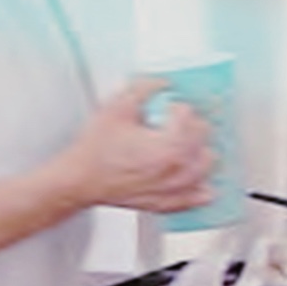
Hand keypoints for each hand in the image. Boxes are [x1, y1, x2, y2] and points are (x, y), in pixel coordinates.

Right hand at [60, 79, 215, 213]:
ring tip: (185, 144)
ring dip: (200, 152)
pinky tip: (196, 175)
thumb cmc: (94, 151)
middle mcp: (177, 170)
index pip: (191, 117)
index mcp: (169, 146)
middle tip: (173, 123)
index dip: (177, 107)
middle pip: (204, 141)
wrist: (79, 180)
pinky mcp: (168, 202)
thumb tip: (162, 83)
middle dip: (191, 127)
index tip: (166, 108)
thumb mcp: (116, 107)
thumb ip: (143, 88)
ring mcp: (175, 189)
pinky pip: (199, 197)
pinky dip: (202, 186)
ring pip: (207, 167)